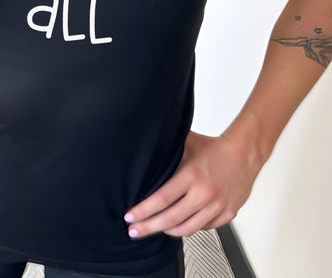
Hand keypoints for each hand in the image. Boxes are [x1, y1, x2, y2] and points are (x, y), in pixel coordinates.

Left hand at [123, 131, 264, 237]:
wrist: (245, 152)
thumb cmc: (215, 147)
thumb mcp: (186, 144)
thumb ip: (167, 153)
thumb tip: (145, 154)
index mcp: (191, 175)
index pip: (161, 199)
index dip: (143, 211)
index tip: (130, 216)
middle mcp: (204, 193)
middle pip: (170, 219)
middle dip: (148, 227)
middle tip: (134, 231)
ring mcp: (217, 206)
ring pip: (187, 229)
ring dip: (167, 231)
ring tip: (155, 228)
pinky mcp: (228, 213)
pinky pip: (205, 227)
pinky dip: (190, 227)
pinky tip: (180, 224)